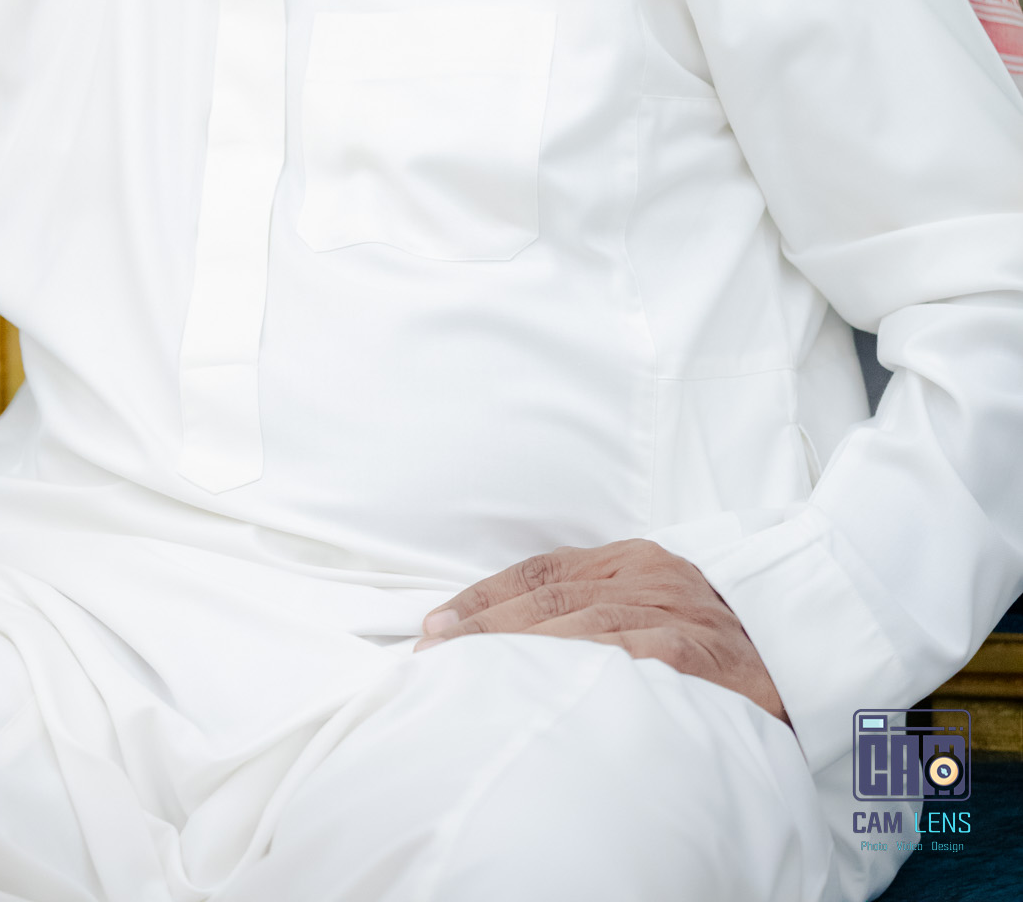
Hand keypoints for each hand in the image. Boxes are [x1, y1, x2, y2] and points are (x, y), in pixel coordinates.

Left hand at [416, 537, 789, 725]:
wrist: (816, 635)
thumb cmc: (730, 635)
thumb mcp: (662, 603)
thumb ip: (606, 611)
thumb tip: (527, 644)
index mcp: (634, 561)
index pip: (542, 572)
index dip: (483, 597)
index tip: (435, 627)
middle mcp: (648, 577)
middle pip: (549, 598)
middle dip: (484, 625)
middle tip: (433, 655)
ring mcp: (673, 614)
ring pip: (579, 625)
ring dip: (517, 650)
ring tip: (468, 678)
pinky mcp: (698, 654)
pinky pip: (630, 657)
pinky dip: (583, 668)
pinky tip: (546, 687)